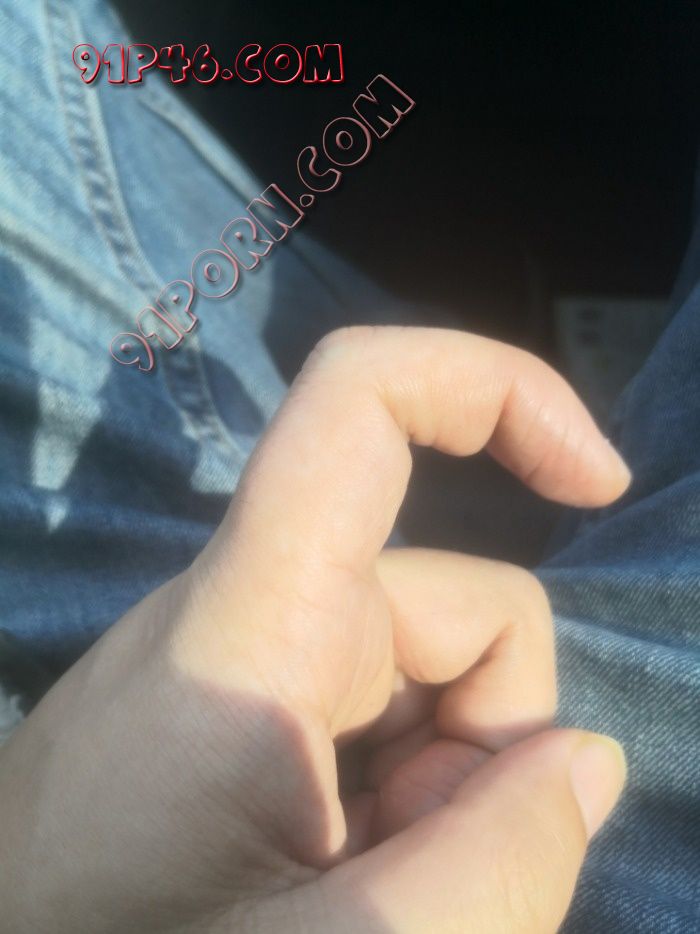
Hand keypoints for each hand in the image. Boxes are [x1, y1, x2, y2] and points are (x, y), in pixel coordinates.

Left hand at [0, 327, 628, 932]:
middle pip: (457, 608)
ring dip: (447, 789)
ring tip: (359, 894)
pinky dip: (401, 800)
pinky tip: (337, 880)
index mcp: (248, 627)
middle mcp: (250, 614)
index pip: (354, 404)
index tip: (596, 480)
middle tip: (418, 877)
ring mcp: (246, 662)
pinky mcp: (240, 711)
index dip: (493, 389)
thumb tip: (584, 763)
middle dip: (493, 740)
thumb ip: (490, 874)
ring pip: (430, 676)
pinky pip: (377, 721)